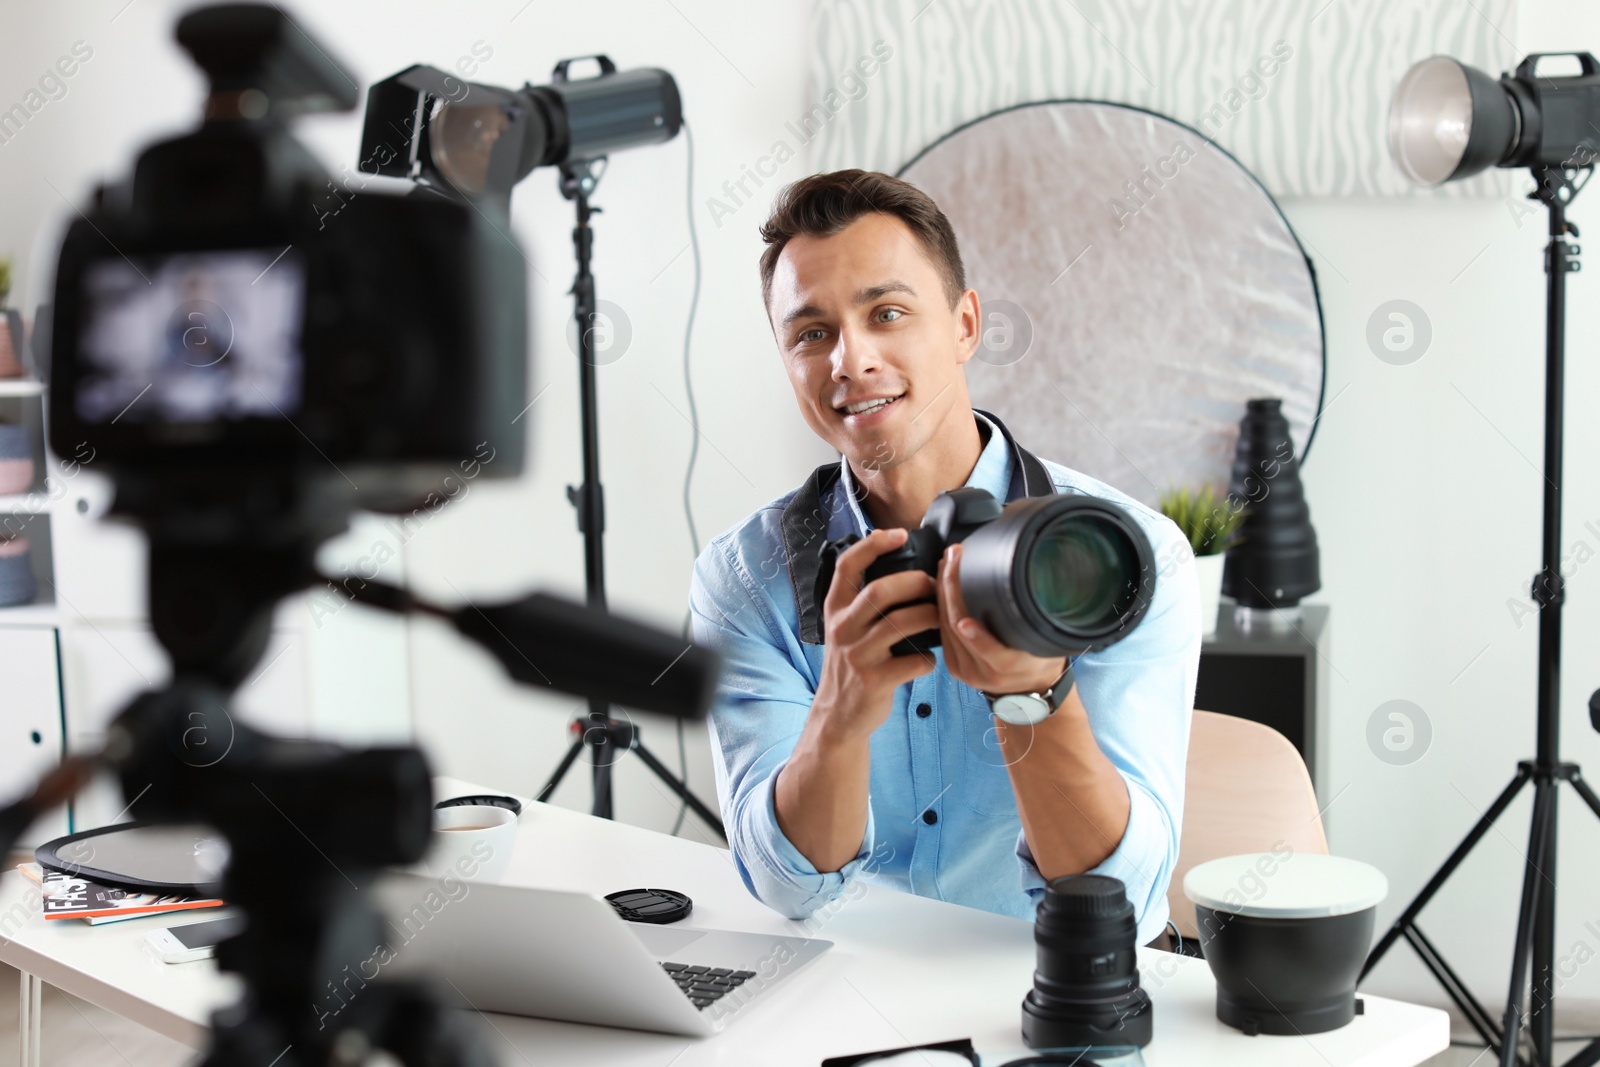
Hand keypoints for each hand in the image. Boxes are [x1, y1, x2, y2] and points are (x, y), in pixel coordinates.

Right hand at [813, 528, 940, 742]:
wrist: (838, 714)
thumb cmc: (851, 665)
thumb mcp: (844, 629)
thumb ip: (861, 601)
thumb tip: (899, 563)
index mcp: (835, 610)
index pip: (847, 566)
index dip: (874, 544)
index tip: (900, 534)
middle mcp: (842, 629)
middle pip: (880, 591)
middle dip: (915, 582)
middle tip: (934, 584)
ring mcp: (857, 655)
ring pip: (902, 623)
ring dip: (930, 616)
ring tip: (941, 616)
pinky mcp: (875, 680)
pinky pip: (914, 660)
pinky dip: (929, 658)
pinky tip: (929, 658)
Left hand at [938, 542, 1066, 697]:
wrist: (1031, 691)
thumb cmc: (1041, 662)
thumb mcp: (1048, 643)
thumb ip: (1037, 620)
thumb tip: (1042, 581)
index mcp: (1008, 666)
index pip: (982, 637)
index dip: (966, 607)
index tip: (963, 577)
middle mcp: (983, 672)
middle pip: (956, 624)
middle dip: (951, 585)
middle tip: (953, 556)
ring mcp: (965, 671)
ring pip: (945, 626)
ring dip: (942, 591)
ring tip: (947, 564)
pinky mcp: (954, 667)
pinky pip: (942, 633)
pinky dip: (940, 606)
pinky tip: (941, 585)